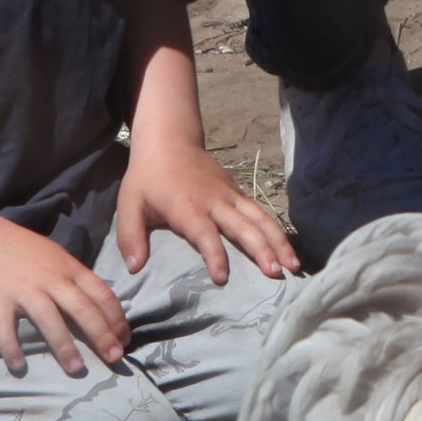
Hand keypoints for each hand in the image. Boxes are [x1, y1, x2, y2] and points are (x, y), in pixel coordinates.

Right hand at [0, 223, 129, 377]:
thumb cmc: (22, 250)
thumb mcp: (57, 258)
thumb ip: (75, 279)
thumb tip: (96, 305)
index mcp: (70, 268)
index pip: (101, 294)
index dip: (116, 318)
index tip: (125, 340)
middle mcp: (52, 279)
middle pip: (83, 309)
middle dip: (102, 335)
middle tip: (115, 358)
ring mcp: (24, 290)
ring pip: (50, 320)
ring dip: (65, 347)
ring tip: (77, 369)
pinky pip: (6, 329)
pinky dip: (13, 348)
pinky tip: (20, 367)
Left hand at [115, 138, 298, 290]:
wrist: (171, 142)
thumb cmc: (147, 178)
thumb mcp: (129, 205)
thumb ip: (130, 237)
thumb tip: (134, 268)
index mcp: (188, 207)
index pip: (205, 234)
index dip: (215, 255)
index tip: (223, 278)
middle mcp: (215, 201)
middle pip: (244, 226)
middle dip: (262, 250)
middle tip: (276, 273)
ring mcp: (231, 195)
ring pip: (260, 219)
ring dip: (278, 241)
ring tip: (293, 265)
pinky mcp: (237, 193)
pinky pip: (260, 213)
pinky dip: (275, 230)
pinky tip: (285, 248)